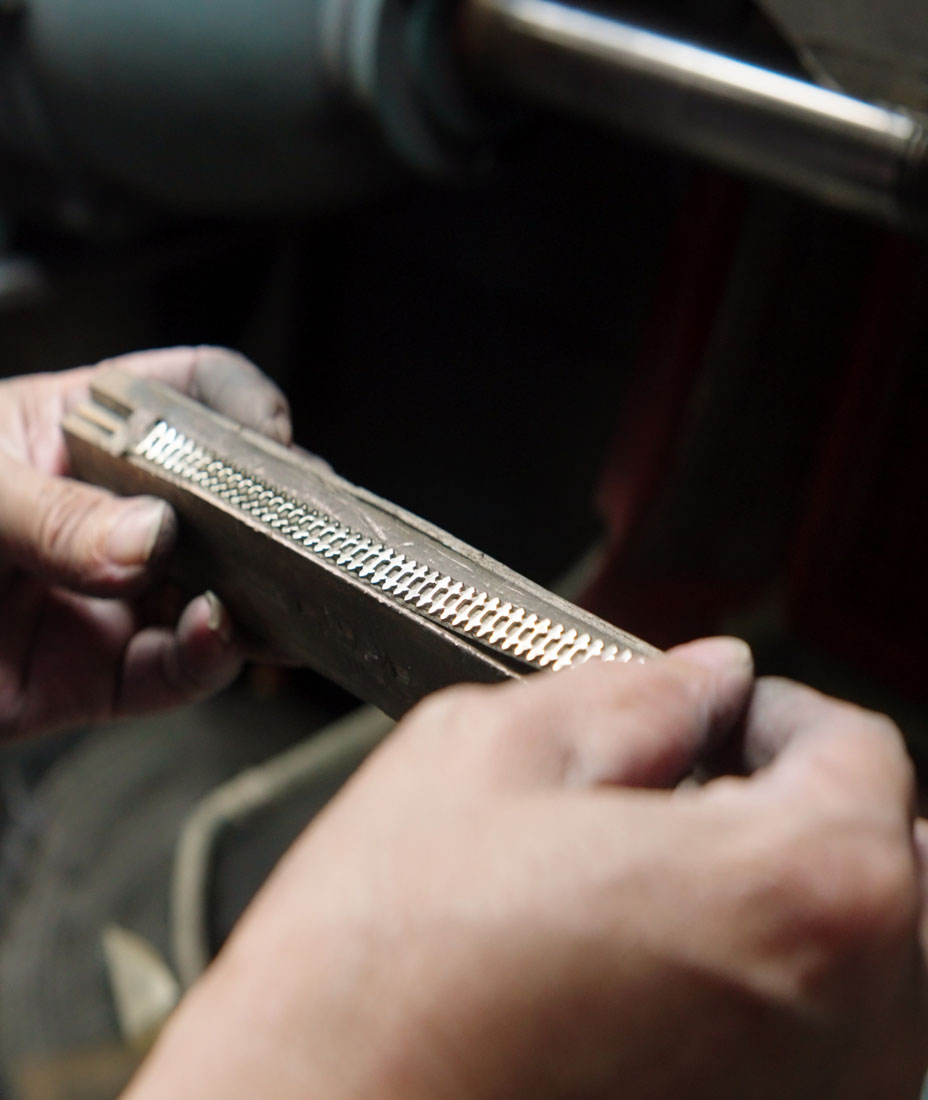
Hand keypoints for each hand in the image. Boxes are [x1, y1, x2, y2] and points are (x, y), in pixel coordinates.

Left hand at [0, 346, 290, 739]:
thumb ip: (51, 513)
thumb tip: (147, 540)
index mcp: (84, 437)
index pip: (190, 394)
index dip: (242, 403)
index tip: (269, 434)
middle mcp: (115, 517)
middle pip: (225, 503)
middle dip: (271, 515)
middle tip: (299, 525)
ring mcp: (116, 597)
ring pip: (218, 594)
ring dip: (253, 598)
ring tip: (258, 593)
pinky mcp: (104, 673)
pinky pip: (178, 669)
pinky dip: (209, 657)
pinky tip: (213, 632)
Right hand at [126, 638, 927, 1099]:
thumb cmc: (375, 983)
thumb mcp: (483, 757)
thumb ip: (627, 695)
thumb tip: (700, 677)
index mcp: (796, 893)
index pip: (864, 755)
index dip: (780, 714)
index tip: (720, 719)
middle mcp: (850, 1027)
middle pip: (885, 863)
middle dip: (796, 806)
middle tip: (685, 795)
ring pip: (866, 967)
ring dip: (783, 903)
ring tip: (650, 889)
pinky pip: (814, 1054)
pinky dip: (760, 996)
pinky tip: (643, 981)